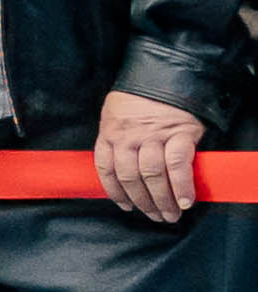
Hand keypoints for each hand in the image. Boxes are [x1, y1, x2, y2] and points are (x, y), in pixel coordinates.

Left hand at [97, 87, 207, 225]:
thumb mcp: (115, 116)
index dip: (115, 192)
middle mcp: (128, 137)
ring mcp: (153, 136)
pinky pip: (178, 165)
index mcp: (109, 134)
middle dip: (143, 202)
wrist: (165, 75)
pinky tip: (185, 200)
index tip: (126, 206)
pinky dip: (181, 185)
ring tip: (171, 214)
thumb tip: (120, 171)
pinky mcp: (179, 133)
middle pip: (131, 177)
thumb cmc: (138, 99)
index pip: (106, 170)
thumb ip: (116, 141)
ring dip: (162, 200)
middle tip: (155, 216)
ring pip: (152, 175)